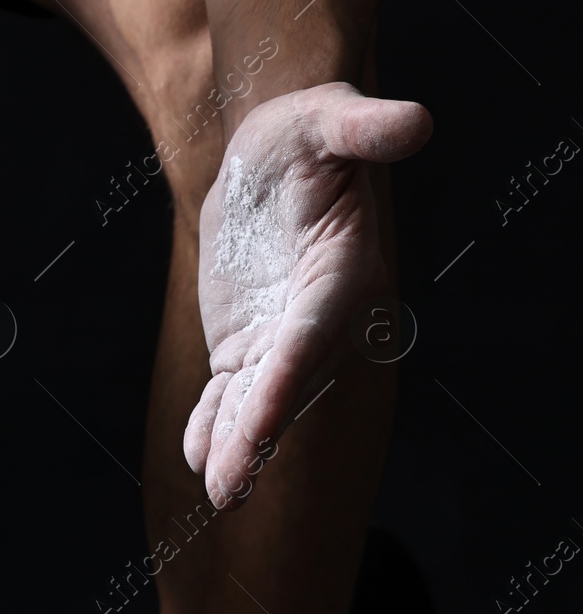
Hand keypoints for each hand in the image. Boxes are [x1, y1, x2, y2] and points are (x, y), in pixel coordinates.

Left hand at [189, 81, 430, 508]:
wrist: (272, 162)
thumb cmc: (306, 135)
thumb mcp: (326, 119)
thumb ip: (362, 127)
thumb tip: (414, 123)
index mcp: (341, 274)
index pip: (313, 332)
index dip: (290, 374)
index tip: (265, 414)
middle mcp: (316, 319)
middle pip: (286, 385)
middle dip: (259, 434)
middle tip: (232, 485)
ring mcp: (280, 339)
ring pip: (256, 402)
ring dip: (237, 447)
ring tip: (219, 493)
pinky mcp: (247, 347)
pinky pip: (230, 396)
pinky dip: (215, 427)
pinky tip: (199, 459)